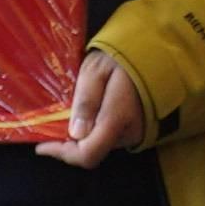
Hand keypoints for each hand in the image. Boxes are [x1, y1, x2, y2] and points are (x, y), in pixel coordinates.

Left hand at [39, 48, 154, 168]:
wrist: (161, 51)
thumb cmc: (126, 56)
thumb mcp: (97, 70)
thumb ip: (86, 100)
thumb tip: (75, 134)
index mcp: (116, 119)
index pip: (87, 154)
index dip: (62, 154)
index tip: (42, 146)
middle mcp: (129, 133)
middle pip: (92, 150)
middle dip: (70, 142)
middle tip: (55, 124)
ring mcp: (138, 132)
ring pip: (102, 142)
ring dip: (85, 133)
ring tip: (73, 113)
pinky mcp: (142, 128)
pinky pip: (113, 135)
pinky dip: (98, 128)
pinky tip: (92, 111)